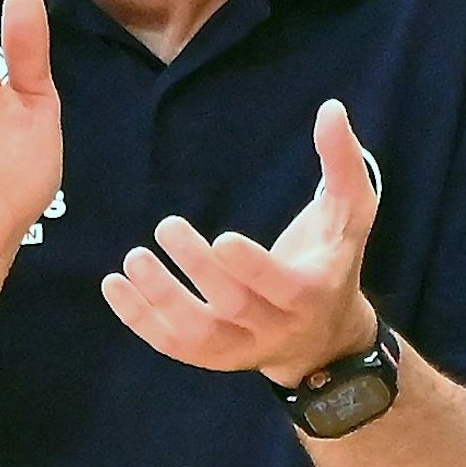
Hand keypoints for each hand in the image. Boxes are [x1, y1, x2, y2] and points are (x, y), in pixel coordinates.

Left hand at [103, 99, 379, 384]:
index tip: (222, 238)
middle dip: (198, 270)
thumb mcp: (351, 214)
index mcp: (312, 292)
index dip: (252, 268)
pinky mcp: (212, 357)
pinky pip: (173, 346)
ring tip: (133, 259)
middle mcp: (276, 327)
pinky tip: (114, 285)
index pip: (281, 287)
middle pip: (234, 307)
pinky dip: (140, 320)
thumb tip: (331, 108)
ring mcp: (241, 349)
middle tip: (166, 226)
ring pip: (198, 336)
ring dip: (161, 300)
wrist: (324, 337)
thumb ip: (343, 163)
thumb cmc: (332, 259)